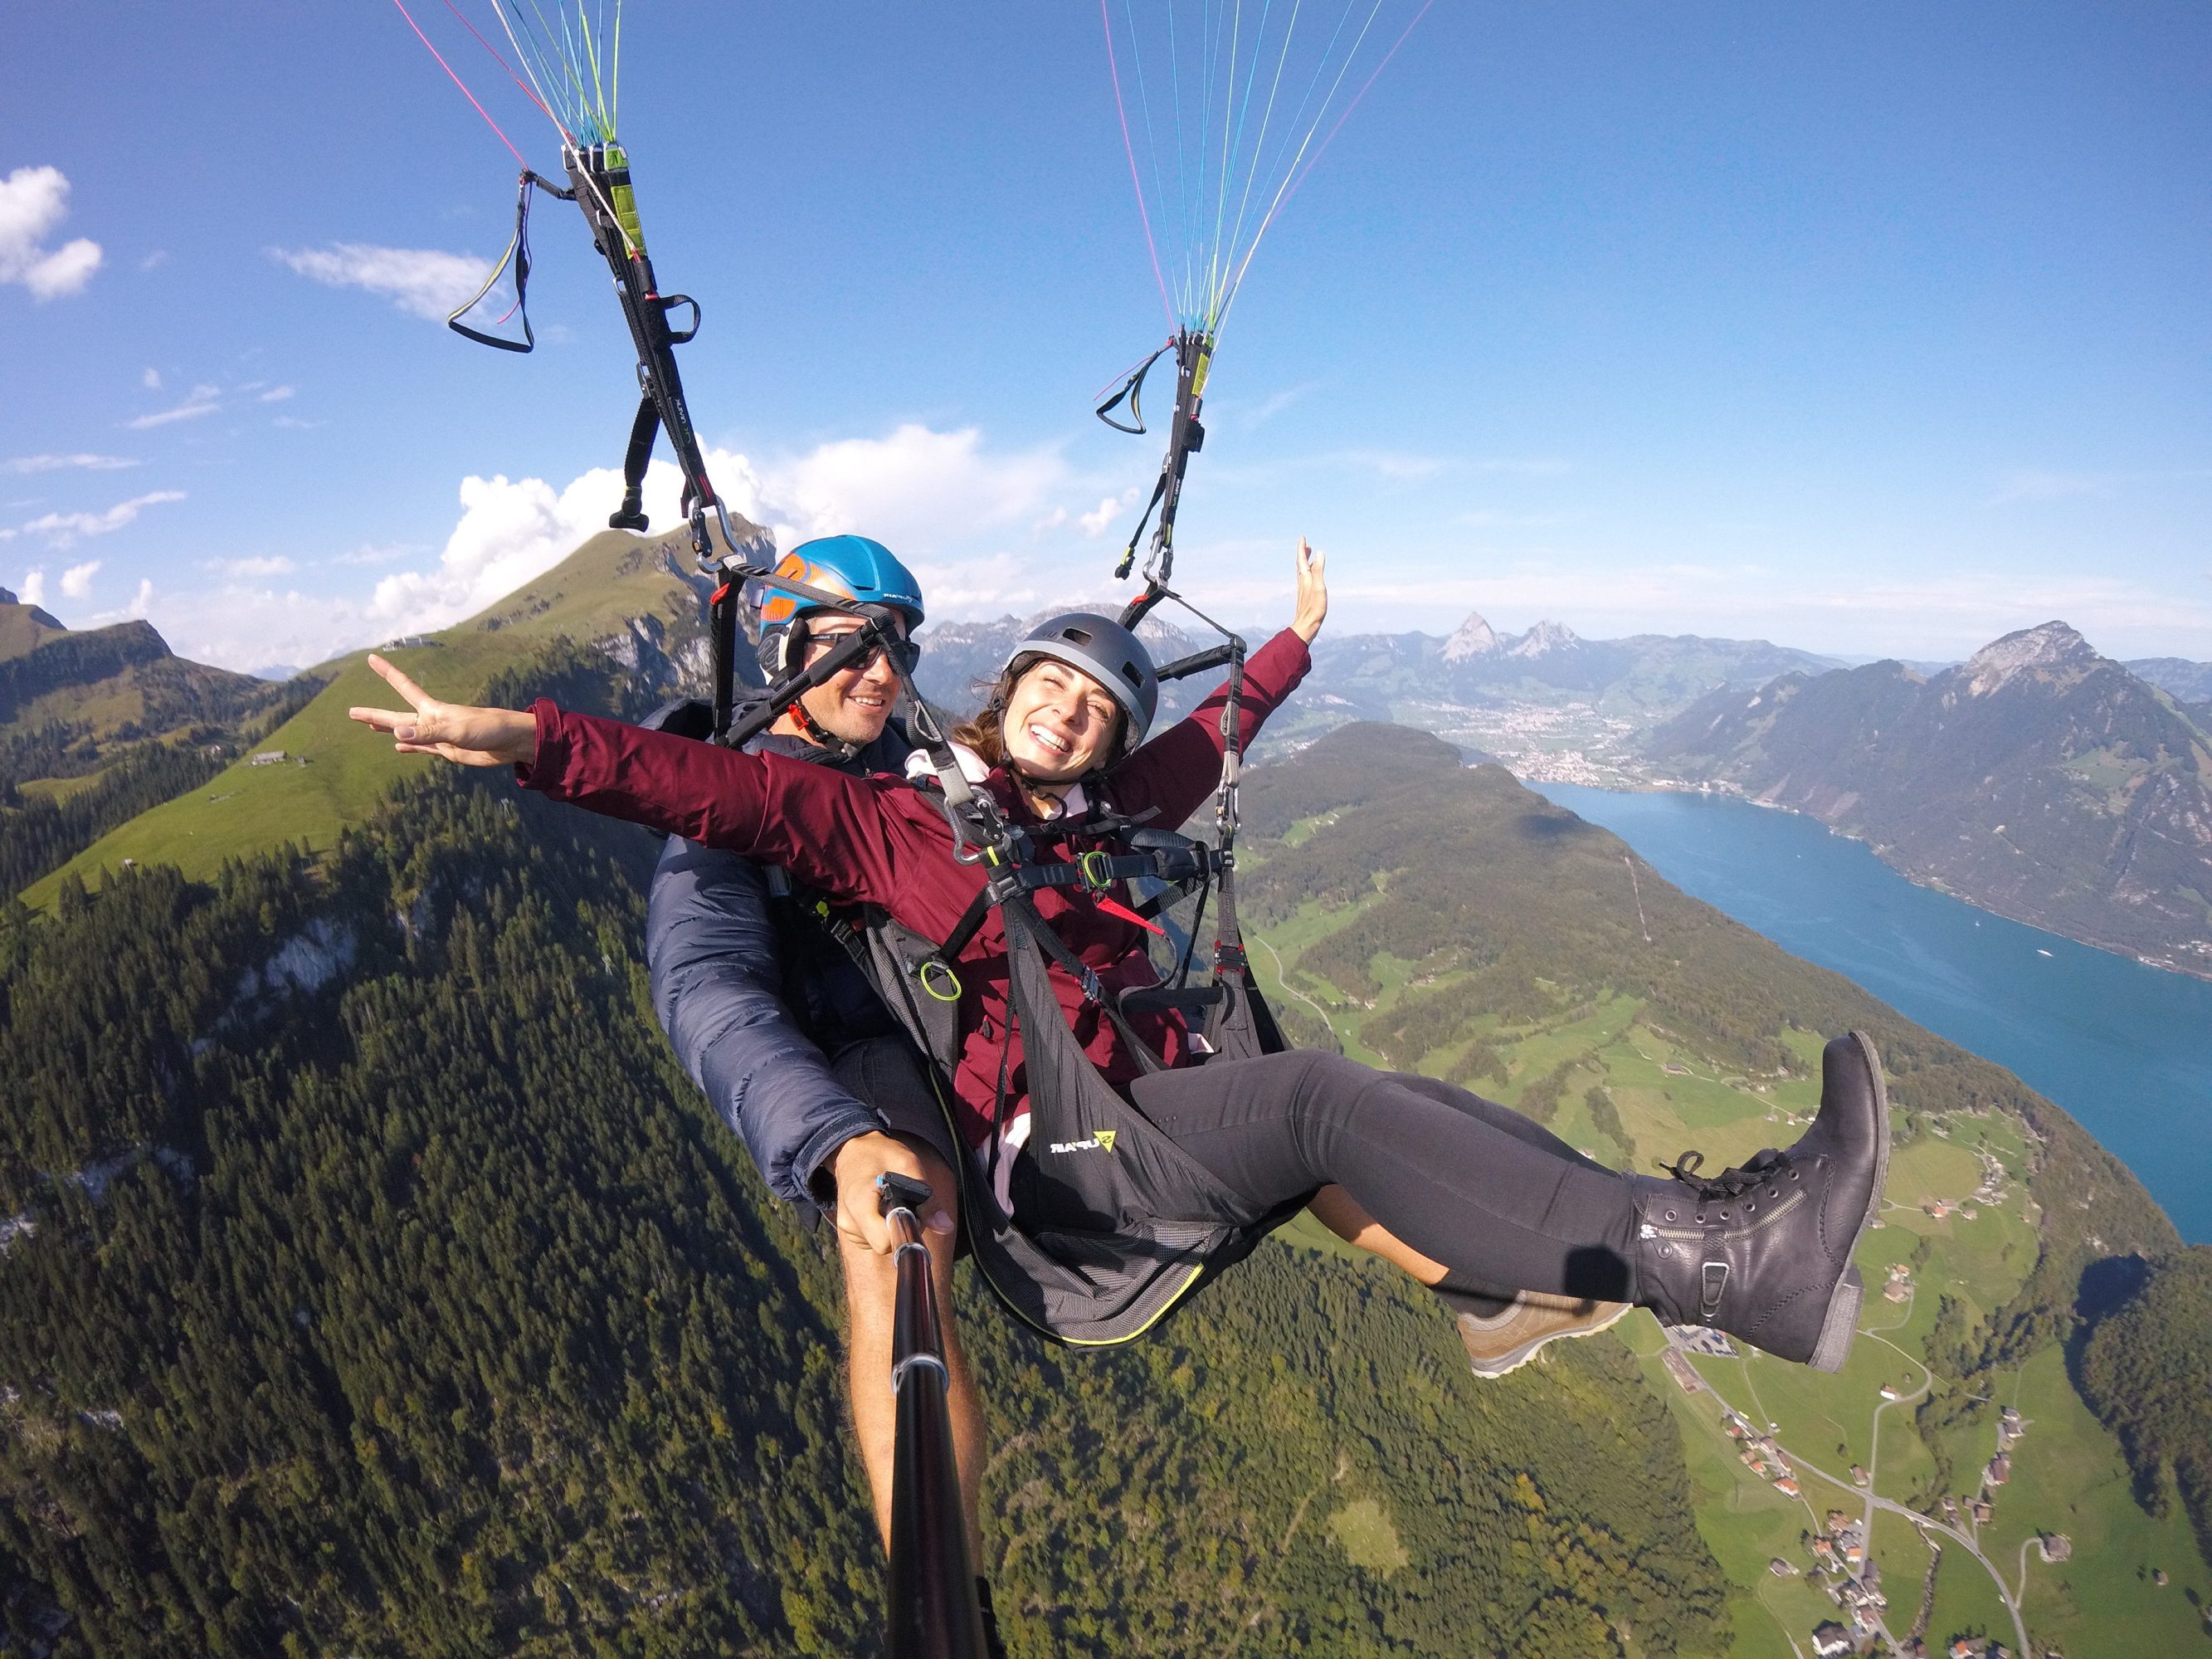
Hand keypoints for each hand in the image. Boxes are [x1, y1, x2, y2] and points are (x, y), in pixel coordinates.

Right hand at [348, 654, 538, 767]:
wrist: (512, 742)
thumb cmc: (489, 730)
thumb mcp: (457, 731)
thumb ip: (428, 734)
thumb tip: (396, 734)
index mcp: (433, 710)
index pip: (404, 687)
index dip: (388, 672)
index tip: (372, 657)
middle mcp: (433, 720)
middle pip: (397, 716)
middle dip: (374, 714)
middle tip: (351, 712)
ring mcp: (439, 736)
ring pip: (407, 731)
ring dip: (388, 728)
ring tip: (370, 726)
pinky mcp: (448, 750)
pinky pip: (422, 748)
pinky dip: (409, 747)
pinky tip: (398, 747)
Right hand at [830, 1131, 955, 1254]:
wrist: (853, 1149)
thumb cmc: (880, 1153)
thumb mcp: (908, 1165)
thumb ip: (927, 1198)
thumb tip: (946, 1226)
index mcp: (859, 1204)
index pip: (884, 1241)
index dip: (905, 1230)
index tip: (912, 1212)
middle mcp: (849, 1221)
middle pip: (885, 1244)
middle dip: (903, 1227)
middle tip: (905, 1201)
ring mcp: (847, 1227)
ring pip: (882, 1243)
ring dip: (893, 1225)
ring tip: (891, 1199)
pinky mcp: (850, 1230)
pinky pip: (874, 1239)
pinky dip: (884, 1226)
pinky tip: (882, 1206)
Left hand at [1291, 538, 1327, 642]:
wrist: (1306, 626)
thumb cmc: (1314, 608)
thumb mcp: (1319, 587)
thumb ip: (1319, 570)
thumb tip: (1319, 553)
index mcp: (1305, 578)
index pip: (1301, 559)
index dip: (1302, 548)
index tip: (1302, 538)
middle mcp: (1302, 582)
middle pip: (1301, 564)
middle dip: (1303, 554)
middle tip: (1306, 545)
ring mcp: (1303, 589)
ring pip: (1303, 571)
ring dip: (1305, 562)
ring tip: (1309, 556)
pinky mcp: (1306, 595)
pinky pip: (1306, 578)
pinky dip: (1308, 572)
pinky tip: (1312, 576)